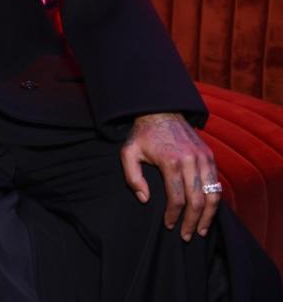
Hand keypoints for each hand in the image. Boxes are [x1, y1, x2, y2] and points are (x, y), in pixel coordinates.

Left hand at [120, 113, 219, 240]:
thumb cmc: (142, 134)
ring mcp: (204, 158)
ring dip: (208, 216)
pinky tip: (208, 212)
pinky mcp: (210, 156)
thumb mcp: (128, 152)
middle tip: (187, 236)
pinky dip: (215, 201)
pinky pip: (217, 184)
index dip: (173, 216)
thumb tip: (145, 199)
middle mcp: (191, 161)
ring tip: (202, 230)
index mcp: (171, 161)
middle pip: (197, 200)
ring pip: (212, 194)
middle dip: (193, 222)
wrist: (161, 111)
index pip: (177, 198)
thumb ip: (132, 177)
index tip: (168, 226)